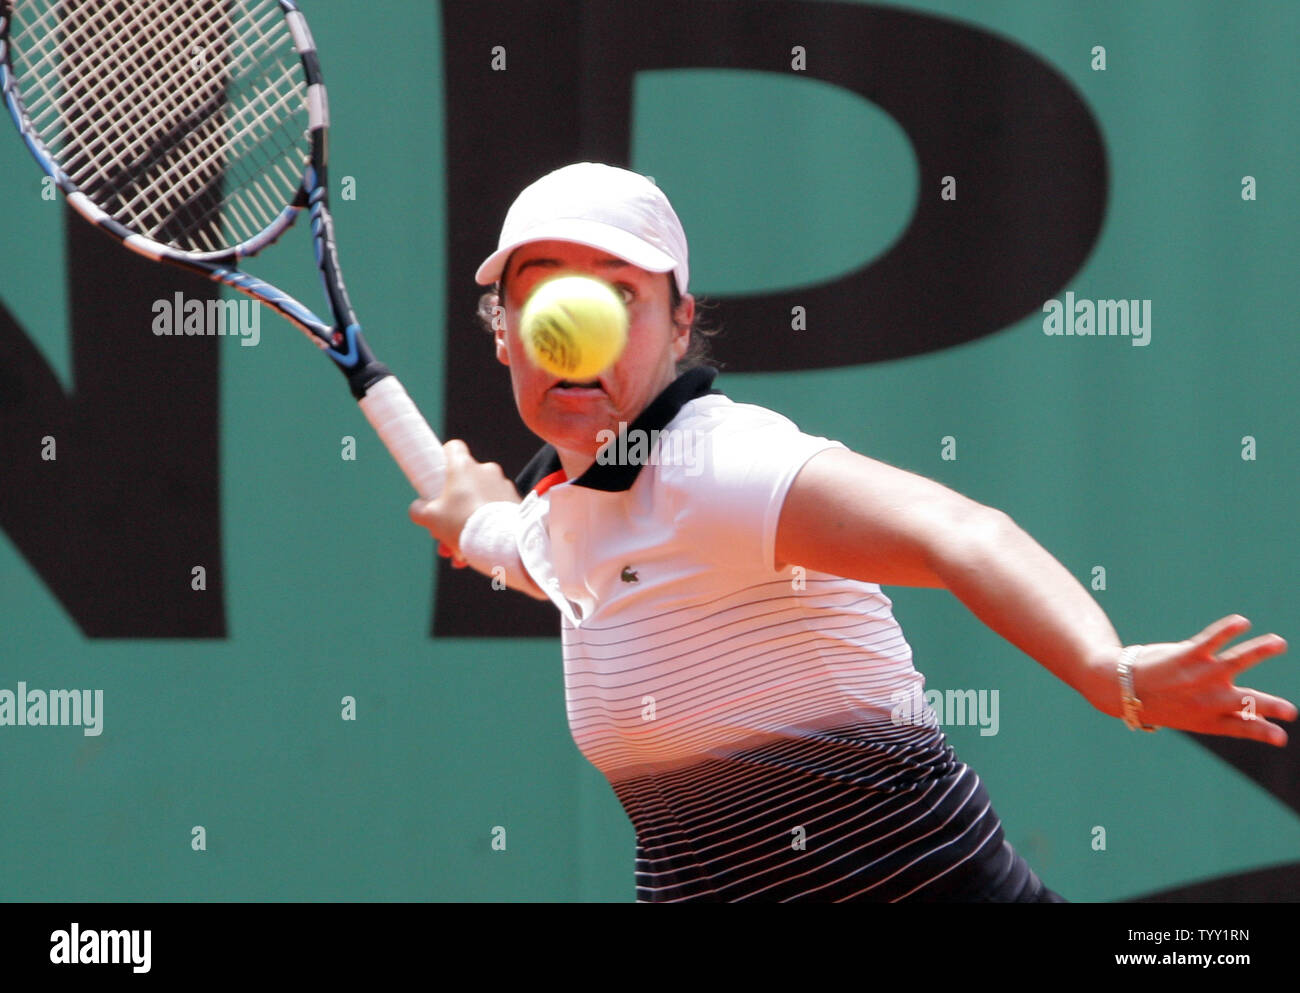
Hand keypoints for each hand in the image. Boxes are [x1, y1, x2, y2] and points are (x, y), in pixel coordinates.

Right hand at [408, 439, 519, 558]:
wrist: (500, 540)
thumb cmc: (463, 524)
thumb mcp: (430, 518)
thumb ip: (419, 510)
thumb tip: (418, 509)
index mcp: (463, 466)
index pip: (453, 448)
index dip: (444, 458)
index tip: (440, 474)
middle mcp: (486, 470)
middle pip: (466, 481)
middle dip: (455, 504)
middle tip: (447, 526)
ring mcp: (503, 484)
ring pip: (481, 499)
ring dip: (470, 520)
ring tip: (461, 549)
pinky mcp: (516, 500)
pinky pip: (497, 510)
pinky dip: (488, 526)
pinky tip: (478, 549)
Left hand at [1096, 615, 1294, 745]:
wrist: (1118, 688)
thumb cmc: (1160, 702)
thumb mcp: (1190, 717)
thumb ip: (1222, 716)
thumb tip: (1255, 716)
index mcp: (1207, 720)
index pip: (1240, 728)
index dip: (1261, 732)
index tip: (1280, 737)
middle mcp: (1206, 699)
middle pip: (1244, 702)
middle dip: (1268, 706)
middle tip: (1291, 711)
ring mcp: (1198, 675)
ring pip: (1235, 661)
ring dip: (1259, 650)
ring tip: (1278, 642)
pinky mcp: (1186, 655)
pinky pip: (1211, 639)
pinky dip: (1227, 629)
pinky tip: (1242, 621)